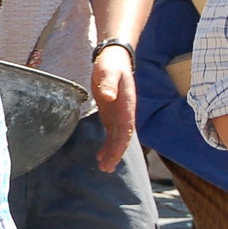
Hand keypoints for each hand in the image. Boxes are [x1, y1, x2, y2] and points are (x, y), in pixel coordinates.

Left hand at [90, 45, 136, 172]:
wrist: (114, 59)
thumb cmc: (111, 65)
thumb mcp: (108, 71)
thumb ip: (108, 83)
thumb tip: (108, 96)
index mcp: (127, 105)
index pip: (125, 129)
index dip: (120, 145)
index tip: (114, 157)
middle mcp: (125, 113)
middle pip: (122, 138)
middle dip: (115, 154)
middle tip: (106, 169)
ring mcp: (118, 115)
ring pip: (116, 138)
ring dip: (111, 153)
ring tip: (103, 168)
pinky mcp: (111, 114)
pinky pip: (111, 133)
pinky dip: (107, 145)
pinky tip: (100, 156)